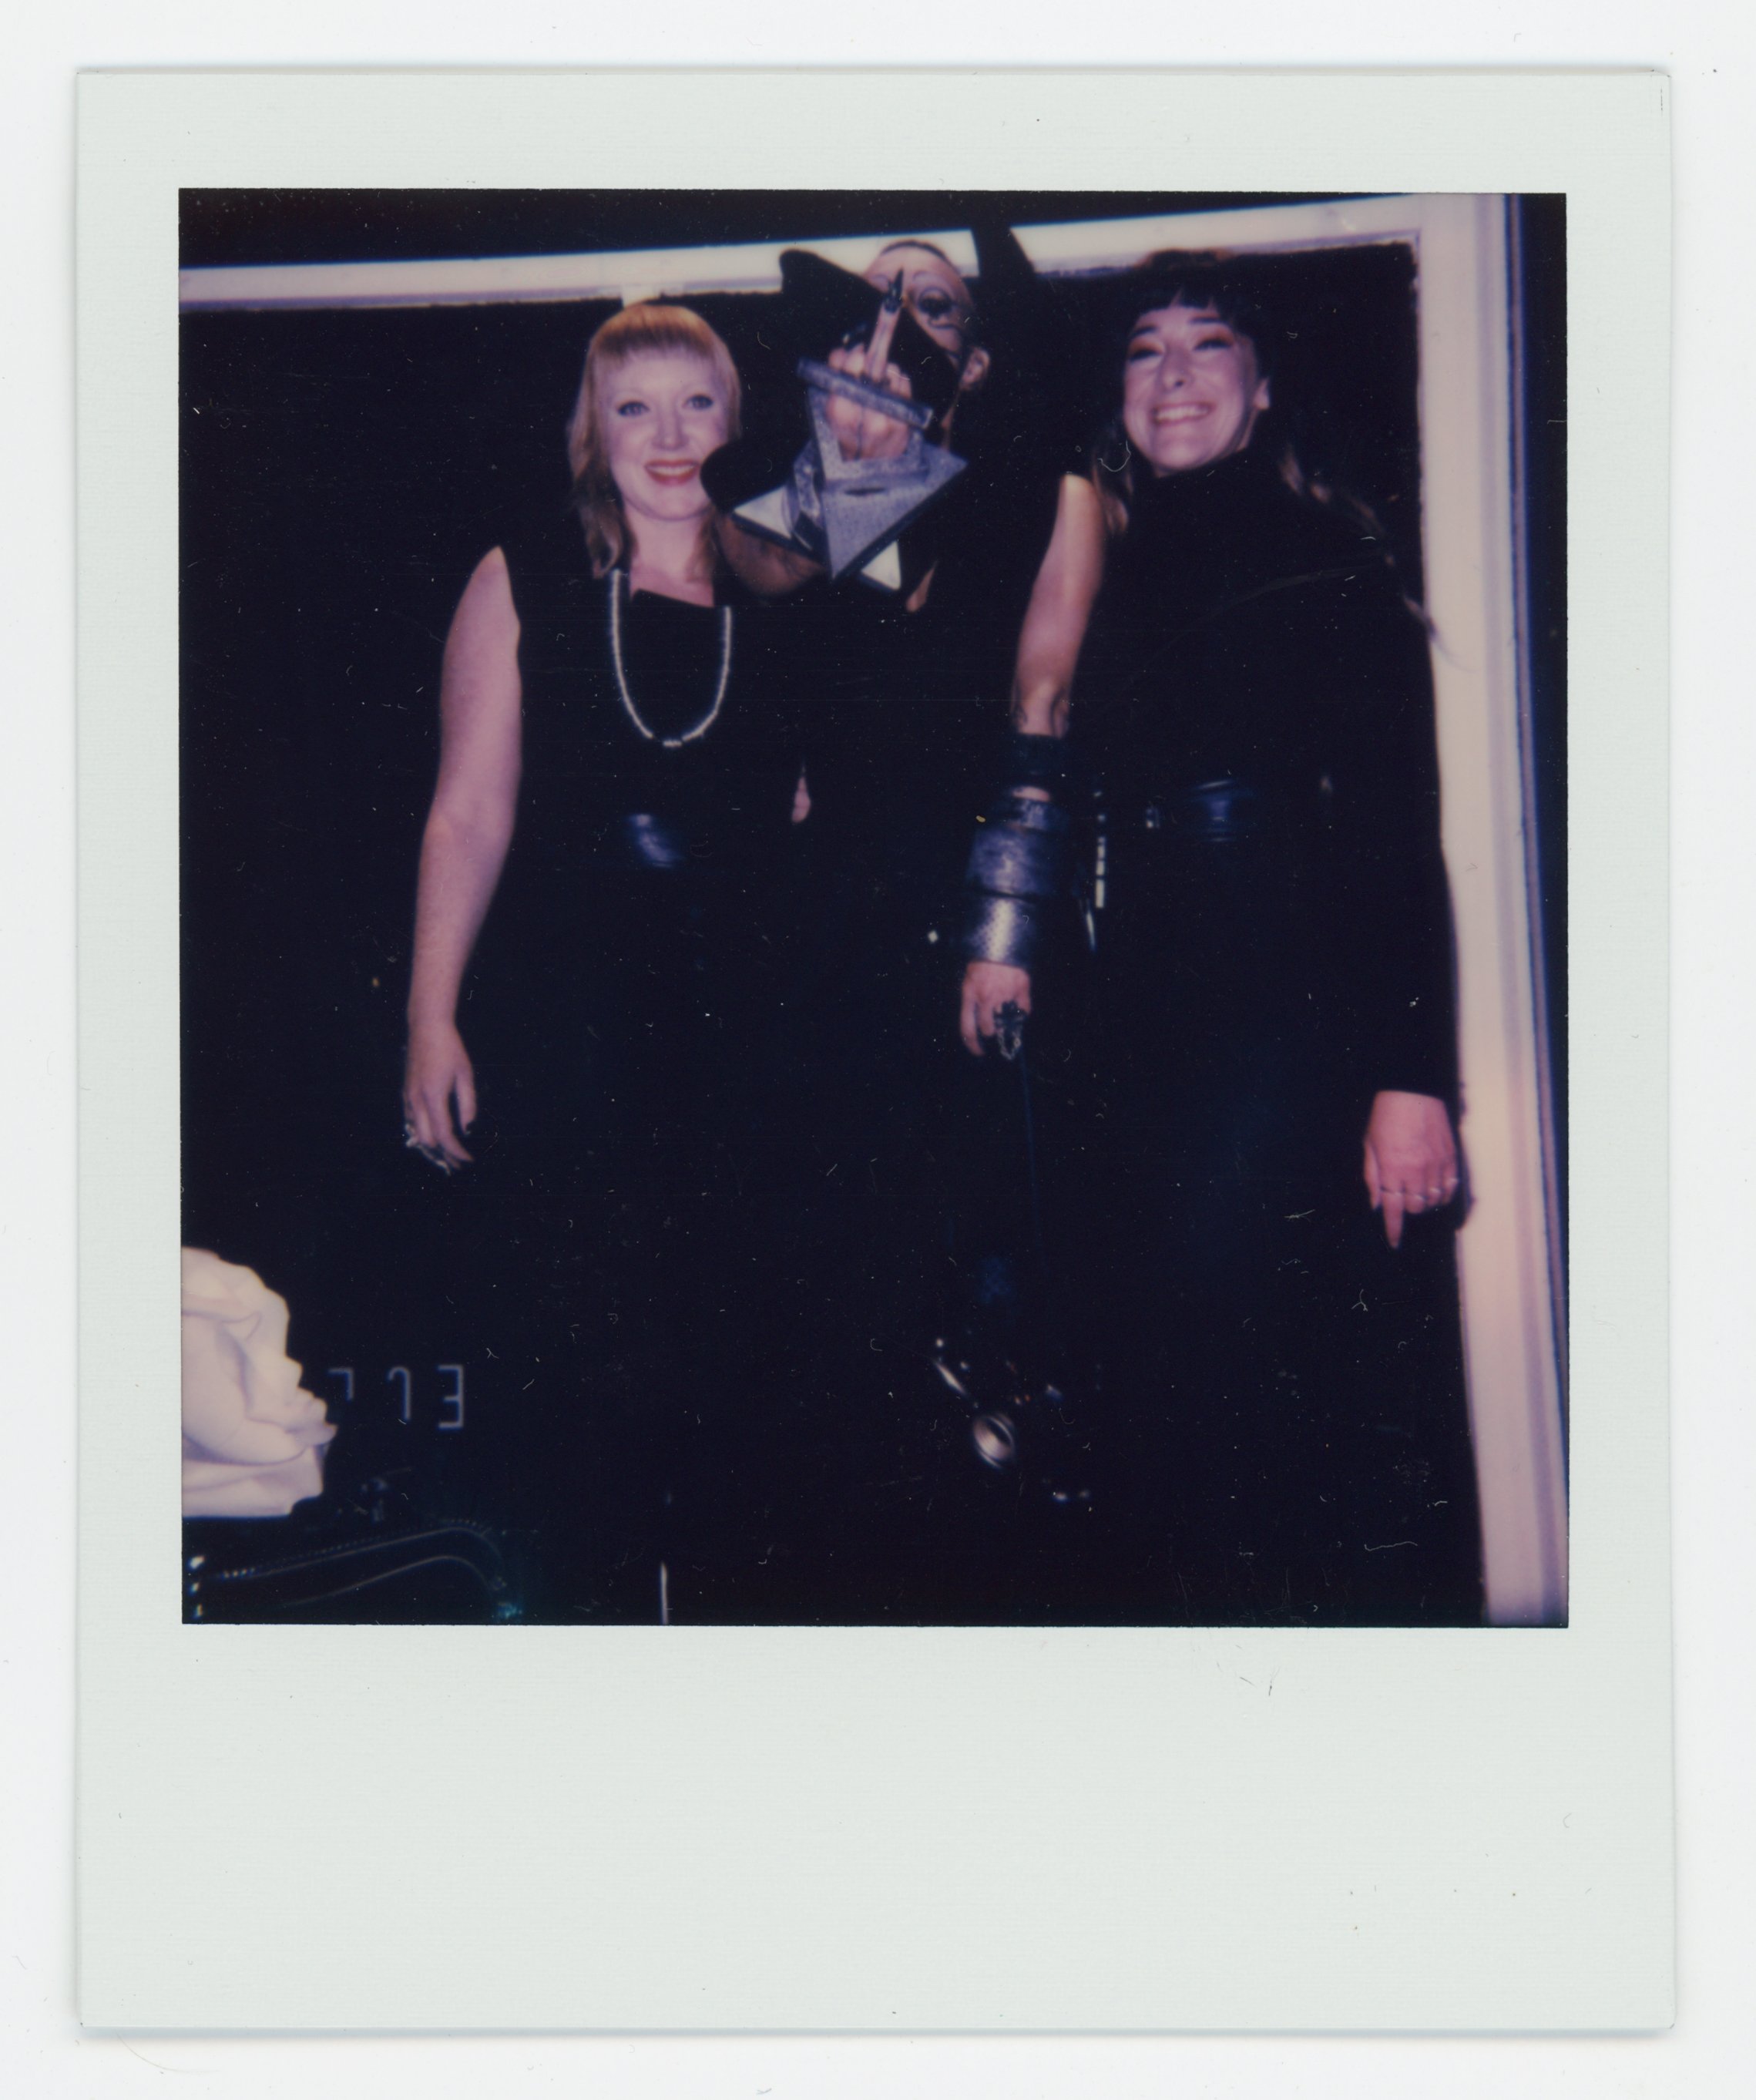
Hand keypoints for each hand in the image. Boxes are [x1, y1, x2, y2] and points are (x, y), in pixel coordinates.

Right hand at [403, 1017, 476, 1167]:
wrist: (426, 1027)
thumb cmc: (450, 1048)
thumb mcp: (465, 1075)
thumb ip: (467, 1104)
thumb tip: (468, 1129)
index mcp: (433, 1096)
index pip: (444, 1135)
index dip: (456, 1151)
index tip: (468, 1159)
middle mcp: (416, 1100)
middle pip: (427, 1140)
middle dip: (443, 1154)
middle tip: (459, 1162)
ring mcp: (408, 1096)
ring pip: (415, 1132)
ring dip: (432, 1145)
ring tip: (448, 1153)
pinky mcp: (406, 1092)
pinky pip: (411, 1120)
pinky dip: (422, 1131)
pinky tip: (434, 1134)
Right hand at [823, 303, 913, 462]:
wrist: (866, 470)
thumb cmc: (845, 435)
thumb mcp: (829, 406)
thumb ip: (834, 375)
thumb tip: (848, 350)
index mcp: (839, 407)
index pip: (850, 362)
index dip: (854, 354)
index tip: (858, 352)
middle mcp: (865, 411)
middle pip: (873, 361)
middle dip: (869, 358)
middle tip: (865, 363)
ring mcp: (889, 416)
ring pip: (891, 370)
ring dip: (885, 373)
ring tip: (878, 389)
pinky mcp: (905, 419)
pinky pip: (904, 383)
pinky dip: (898, 384)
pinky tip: (890, 396)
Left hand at [961, 962, 1031, 1056]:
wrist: (1000, 942)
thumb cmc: (982, 961)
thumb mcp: (969, 979)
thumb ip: (972, 999)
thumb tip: (979, 1020)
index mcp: (970, 995)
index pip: (967, 1029)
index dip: (973, 1045)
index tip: (979, 1052)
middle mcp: (986, 997)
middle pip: (988, 1029)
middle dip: (991, 1031)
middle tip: (994, 1028)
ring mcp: (1004, 994)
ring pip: (1007, 1021)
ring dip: (1008, 1019)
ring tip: (1005, 1005)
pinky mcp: (1020, 989)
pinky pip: (1024, 1010)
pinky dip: (1023, 1010)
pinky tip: (1019, 1002)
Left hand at [1362, 1089, 1458, 1247]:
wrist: (1411, 1091)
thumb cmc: (1385, 1116)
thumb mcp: (1369, 1146)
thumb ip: (1372, 1178)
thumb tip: (1375, 1204)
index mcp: (1392, 1169)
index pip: (1394, 1209)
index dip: (1394, 1229)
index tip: (1394, 1242)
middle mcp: (1416, 1171)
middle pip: (1416, 1207)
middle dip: (1408, 1209)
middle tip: (1403, 1200)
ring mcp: (1436, 1164)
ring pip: (1434, 1199)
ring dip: (1426, 1202)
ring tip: (1419, 1193)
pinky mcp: (1451, 1156)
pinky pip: (1451, 1186)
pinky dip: (1444, 1193)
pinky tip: (1437, 1190)